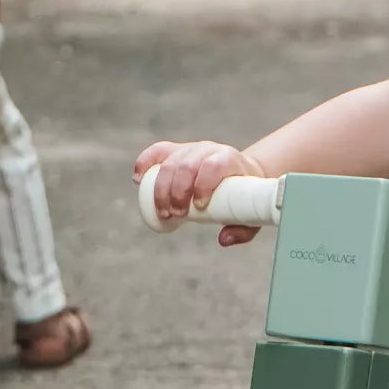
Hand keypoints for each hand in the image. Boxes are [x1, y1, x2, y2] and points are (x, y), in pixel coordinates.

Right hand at [133, 139, 266, 246]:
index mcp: (229, 159)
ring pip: (171, 161)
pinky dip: (145, 163)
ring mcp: (191, 148)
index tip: (199, 206)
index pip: (214, 165)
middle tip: (176, 216)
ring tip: (163, 212)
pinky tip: (138, 180)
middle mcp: (209, 149)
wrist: (242, 172)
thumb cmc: (245, 196)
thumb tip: (223, 240)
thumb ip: (242, 230)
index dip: (203, 184)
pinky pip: (158, 151)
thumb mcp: (250, 213)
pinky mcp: (177, 150)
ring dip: (161, 188)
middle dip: (177, 192)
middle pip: (187, 165)